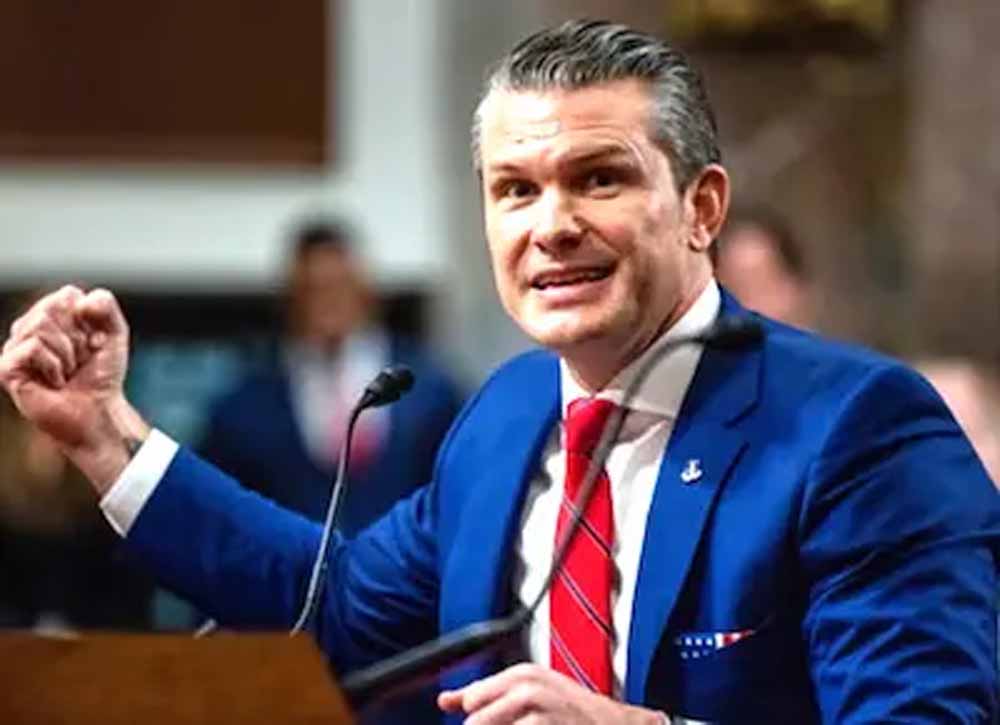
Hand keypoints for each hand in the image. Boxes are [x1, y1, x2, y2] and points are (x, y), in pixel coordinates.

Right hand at [0, 285, 148, 492]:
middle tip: (78, 361)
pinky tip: (55, 382)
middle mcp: (29, 328)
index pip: (67, 295)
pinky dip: (53, 366)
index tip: (92, 343)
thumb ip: (105, 305)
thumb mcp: (115, 333)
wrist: (98, 410)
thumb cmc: (103, 375)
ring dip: (66, 354)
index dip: (88, 321)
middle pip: (51, 308)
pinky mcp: (6, 368)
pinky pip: (32, 348)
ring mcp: (14, 348)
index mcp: (52, 315)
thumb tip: (80, 300)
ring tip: (66, 372)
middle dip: (76, 338)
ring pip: (40, 325)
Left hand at [438, 663, 662, 724]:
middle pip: (477, 722)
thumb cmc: (572, 712)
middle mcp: (529, 689)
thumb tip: (445, 700)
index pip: (473, 700)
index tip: (495, 721)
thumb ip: (484, 695)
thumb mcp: (527, 694)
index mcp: (521, 675)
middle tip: (513, 724)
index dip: (475, 721)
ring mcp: (540, 713)